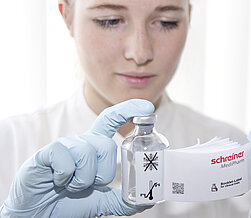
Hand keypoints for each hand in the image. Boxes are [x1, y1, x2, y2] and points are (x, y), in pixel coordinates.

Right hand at [1, 99, 153, 216]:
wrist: (39, 213)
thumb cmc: (69, 202)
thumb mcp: (102, 202)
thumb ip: (123, 201)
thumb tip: (145, 202)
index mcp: (95, 148)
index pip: (112, 120)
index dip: (128, 110)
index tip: (147, 107)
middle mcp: (82, 143)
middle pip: (107, 145)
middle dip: (103, 173)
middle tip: (89, 185)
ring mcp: (65, 146)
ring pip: (88, 154)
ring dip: (83, 180)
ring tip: (71, 186)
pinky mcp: (48, 153)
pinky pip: (68, 161)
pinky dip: (67, 178)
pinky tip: (59, 181)